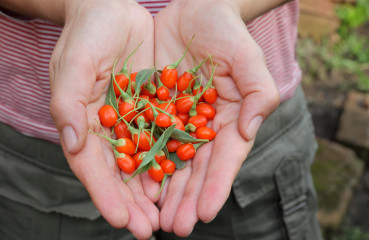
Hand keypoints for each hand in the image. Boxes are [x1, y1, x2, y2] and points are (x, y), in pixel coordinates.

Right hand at [48, 1, 156, 238]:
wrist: (112, 8)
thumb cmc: (86, 34)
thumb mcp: (73, 64)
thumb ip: (67, 104)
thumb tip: (73, 144)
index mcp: (82, 124)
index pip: (91, 167)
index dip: (104, 194)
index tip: (120, 220)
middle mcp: (107, 129)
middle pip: (119, 174)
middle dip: (132, 204)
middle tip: (148, 230)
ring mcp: (132, 121)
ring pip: (143, 163)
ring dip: (155, 192)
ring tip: (168, 218)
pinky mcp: (153, 108)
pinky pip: (164, 138)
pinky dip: (172, 161)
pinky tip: (183, 181)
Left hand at [154, 0, 279, 235]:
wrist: (194, 8)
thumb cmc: (226, 31)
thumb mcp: (248, 57)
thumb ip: (258, 92)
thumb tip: (250, 129)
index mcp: (229, 120)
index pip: (225, 160)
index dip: (216, 186)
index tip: (206, 213)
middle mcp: (203, 127)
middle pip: (196, 169)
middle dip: (187, 199)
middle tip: (176, 227)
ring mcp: (176, 121)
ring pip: (169, 162)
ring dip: (163, 192)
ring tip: (155, 218)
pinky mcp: (153, 109)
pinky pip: (145, 139)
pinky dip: (141, 163)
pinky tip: (135, 185)